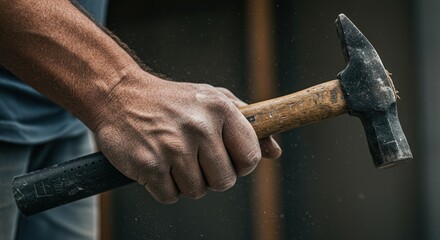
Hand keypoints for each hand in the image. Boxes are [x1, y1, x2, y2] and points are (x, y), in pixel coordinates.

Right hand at [92, 68, 279, 202]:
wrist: (120, 95)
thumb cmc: (173, 101)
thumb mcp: (213, 100)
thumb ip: (247, 124)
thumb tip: (274, 152)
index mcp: (219, 109)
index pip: (249, 157)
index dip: (241, 165)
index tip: (228, 160)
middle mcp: (199, 127)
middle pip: (224, 181)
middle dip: (211, 176)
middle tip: (195, 158)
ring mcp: (172, 146)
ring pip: (197, 191)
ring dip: (186, 182)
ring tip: (173, 158)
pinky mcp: (148, 164)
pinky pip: (170, 197)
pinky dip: (164, 187)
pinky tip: (157, 164)